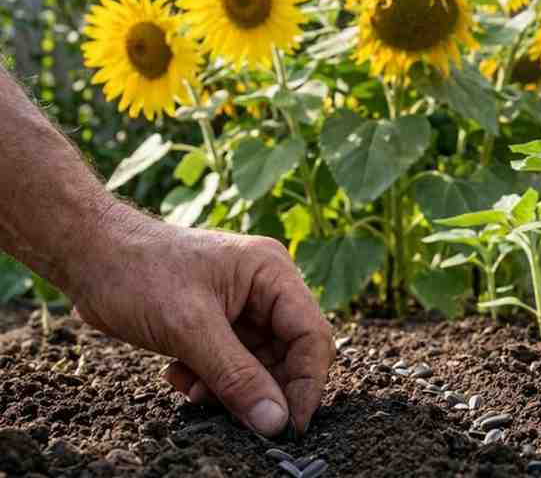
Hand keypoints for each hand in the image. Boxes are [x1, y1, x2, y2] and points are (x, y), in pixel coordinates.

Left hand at [70, 205, 334, 436]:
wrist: (89, 255)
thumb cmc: (138, 272)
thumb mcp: (189, 328)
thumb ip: (236, 376)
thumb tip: (275, 423)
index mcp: (272, 273)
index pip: (311, 335)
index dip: (306, 383)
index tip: (290, 426)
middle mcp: (266, 287)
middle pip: (289, 354)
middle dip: (260, 387)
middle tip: (232, 414)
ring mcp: (244, 305)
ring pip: (259, 365)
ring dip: (229, 387)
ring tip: (193, 387)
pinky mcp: (220, 322)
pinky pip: (233, 364)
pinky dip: (210, 379)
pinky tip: (180, 375)